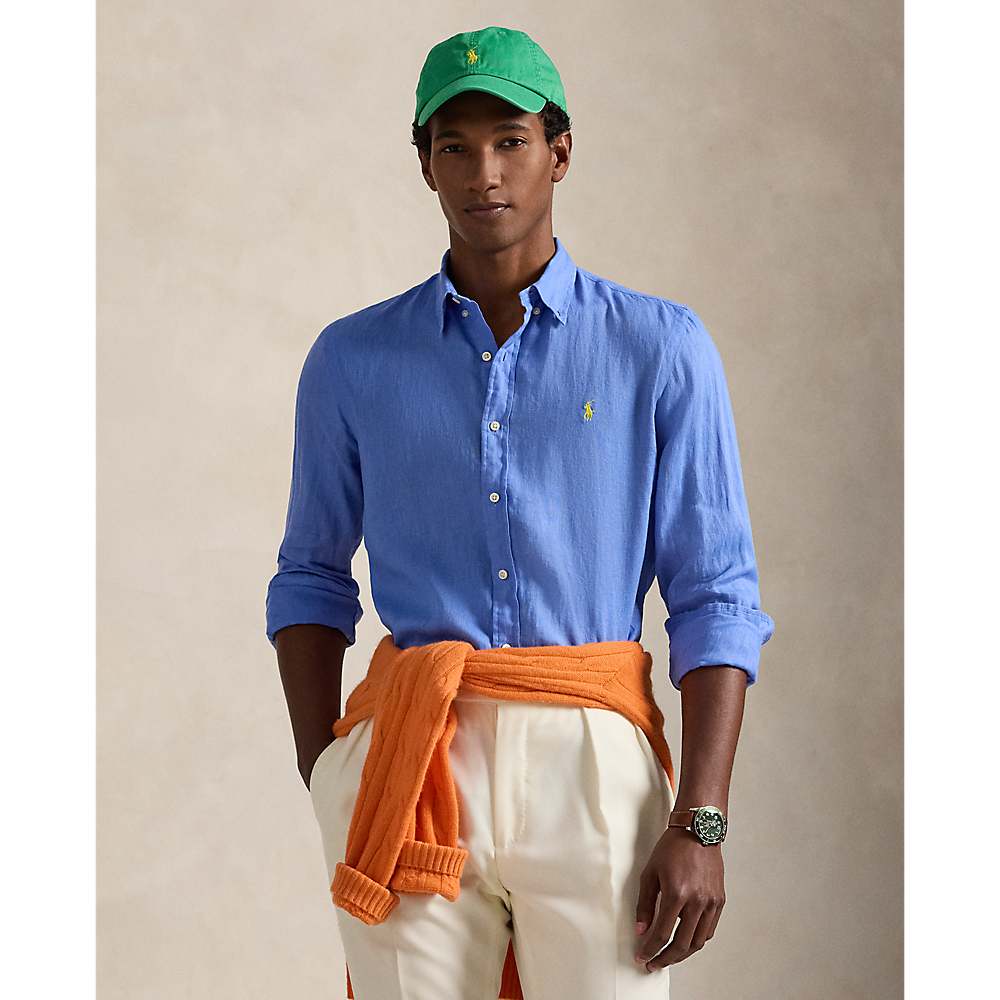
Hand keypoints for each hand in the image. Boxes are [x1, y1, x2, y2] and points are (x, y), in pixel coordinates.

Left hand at [634, 827, 725, 970]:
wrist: (698, 830)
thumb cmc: (673, 847)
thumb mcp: (650, 872)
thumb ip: (645, 904)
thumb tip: (641, 930)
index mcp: (677, 894)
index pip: (662, 934)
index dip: (650, 950)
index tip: (642, 957)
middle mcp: (697, 901)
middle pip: (682, 945)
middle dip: (665, 959)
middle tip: (653, 964)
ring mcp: (711, 902)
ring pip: (698, 942)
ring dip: (682, 954)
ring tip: (668, 956)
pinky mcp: (719, 901)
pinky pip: (709, 930)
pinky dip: (696, 940)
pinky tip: (685, 940)